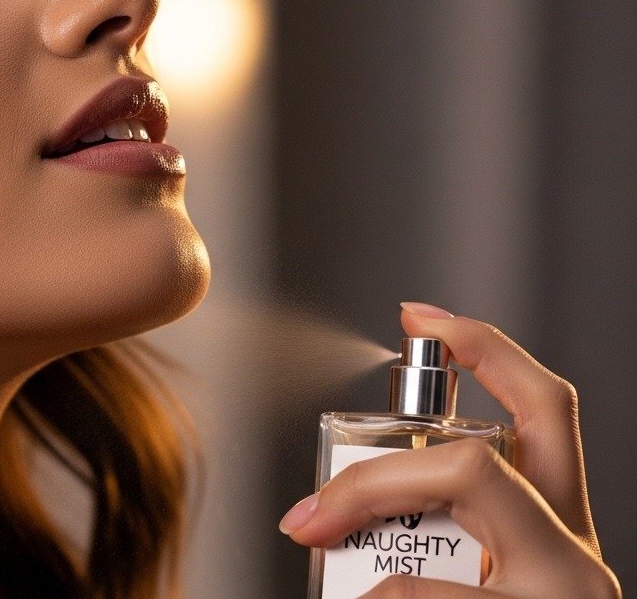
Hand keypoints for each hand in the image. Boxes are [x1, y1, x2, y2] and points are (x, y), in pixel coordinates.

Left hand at [277, 302, 621, 597]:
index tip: (419, 315)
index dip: (488, 349)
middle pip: (477, 466)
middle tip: (312, 512)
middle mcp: (575, 564)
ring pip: (428, 569)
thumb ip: (438, 536)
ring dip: (364, 586)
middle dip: (377, 476)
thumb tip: (334, 512)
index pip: (548, 412)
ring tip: (333, 578)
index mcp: (561, 535)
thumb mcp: (487, 578)